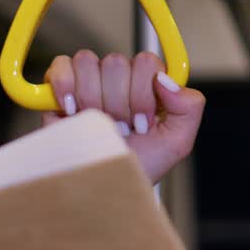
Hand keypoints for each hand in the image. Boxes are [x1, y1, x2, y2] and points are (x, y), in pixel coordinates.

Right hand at [42, 50, 204, 184]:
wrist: (101, 188)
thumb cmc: (136, 166)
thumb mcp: (177, 142)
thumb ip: (189, 106)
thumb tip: (165, 79)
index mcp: (147, 85)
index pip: (146, 61)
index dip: (143, 93)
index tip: (141, 123)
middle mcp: (119, 79)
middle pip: (116, 62)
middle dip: (118, 103)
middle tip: (118, 129)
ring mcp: (88, 80)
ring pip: (88, 62)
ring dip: (92, 99)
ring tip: (96, 125)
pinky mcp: (59, 86)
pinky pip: (61, 66)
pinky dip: (65, 87)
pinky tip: (72, 112)